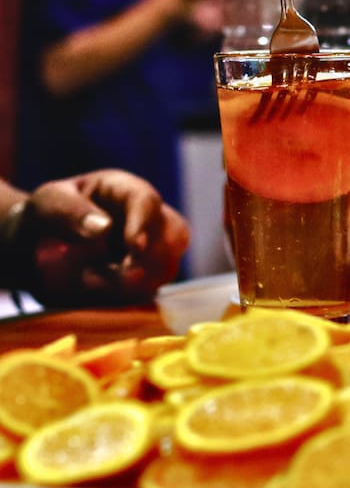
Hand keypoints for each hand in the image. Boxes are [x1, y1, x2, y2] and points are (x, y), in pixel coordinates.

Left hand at [19, 170, 190, 306]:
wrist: (35, 249)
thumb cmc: (43, 217)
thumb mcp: (45, 205)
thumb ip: (67, 212)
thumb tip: (103, 228)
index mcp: (124, 191)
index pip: (147, 201)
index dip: (144, 224)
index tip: (134, 248)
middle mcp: (147, 219)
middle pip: (175, 234)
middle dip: (153, 259)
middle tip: (123, 277)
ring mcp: (151, 250)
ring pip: (167, 267)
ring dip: (136, 282)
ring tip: (93, 281)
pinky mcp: (145, 278)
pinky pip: (149, 291)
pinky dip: (126, 296)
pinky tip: (98, 290)